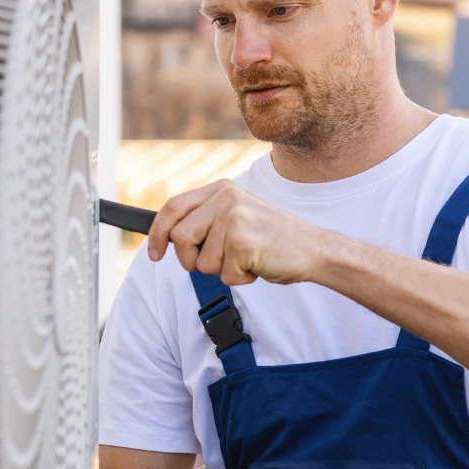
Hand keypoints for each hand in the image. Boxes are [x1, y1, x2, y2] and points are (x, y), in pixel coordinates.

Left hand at [145, 180, 331, 285]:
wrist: (313, 249)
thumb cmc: (272, 239)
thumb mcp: (236, 216)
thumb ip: (206, 219)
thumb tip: (168, 237)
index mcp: (221, 189)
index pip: (173, 207)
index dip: (157, 233)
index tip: (155, 254)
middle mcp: (226, 198)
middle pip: (180, 238)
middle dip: (192, 260)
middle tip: (218, 262)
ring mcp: (234, 218)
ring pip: (201, 262)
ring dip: (222, 271)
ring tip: (246, 259)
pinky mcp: (243, 242)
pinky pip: (224, 275)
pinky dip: (240, 279)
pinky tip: (257, 266)